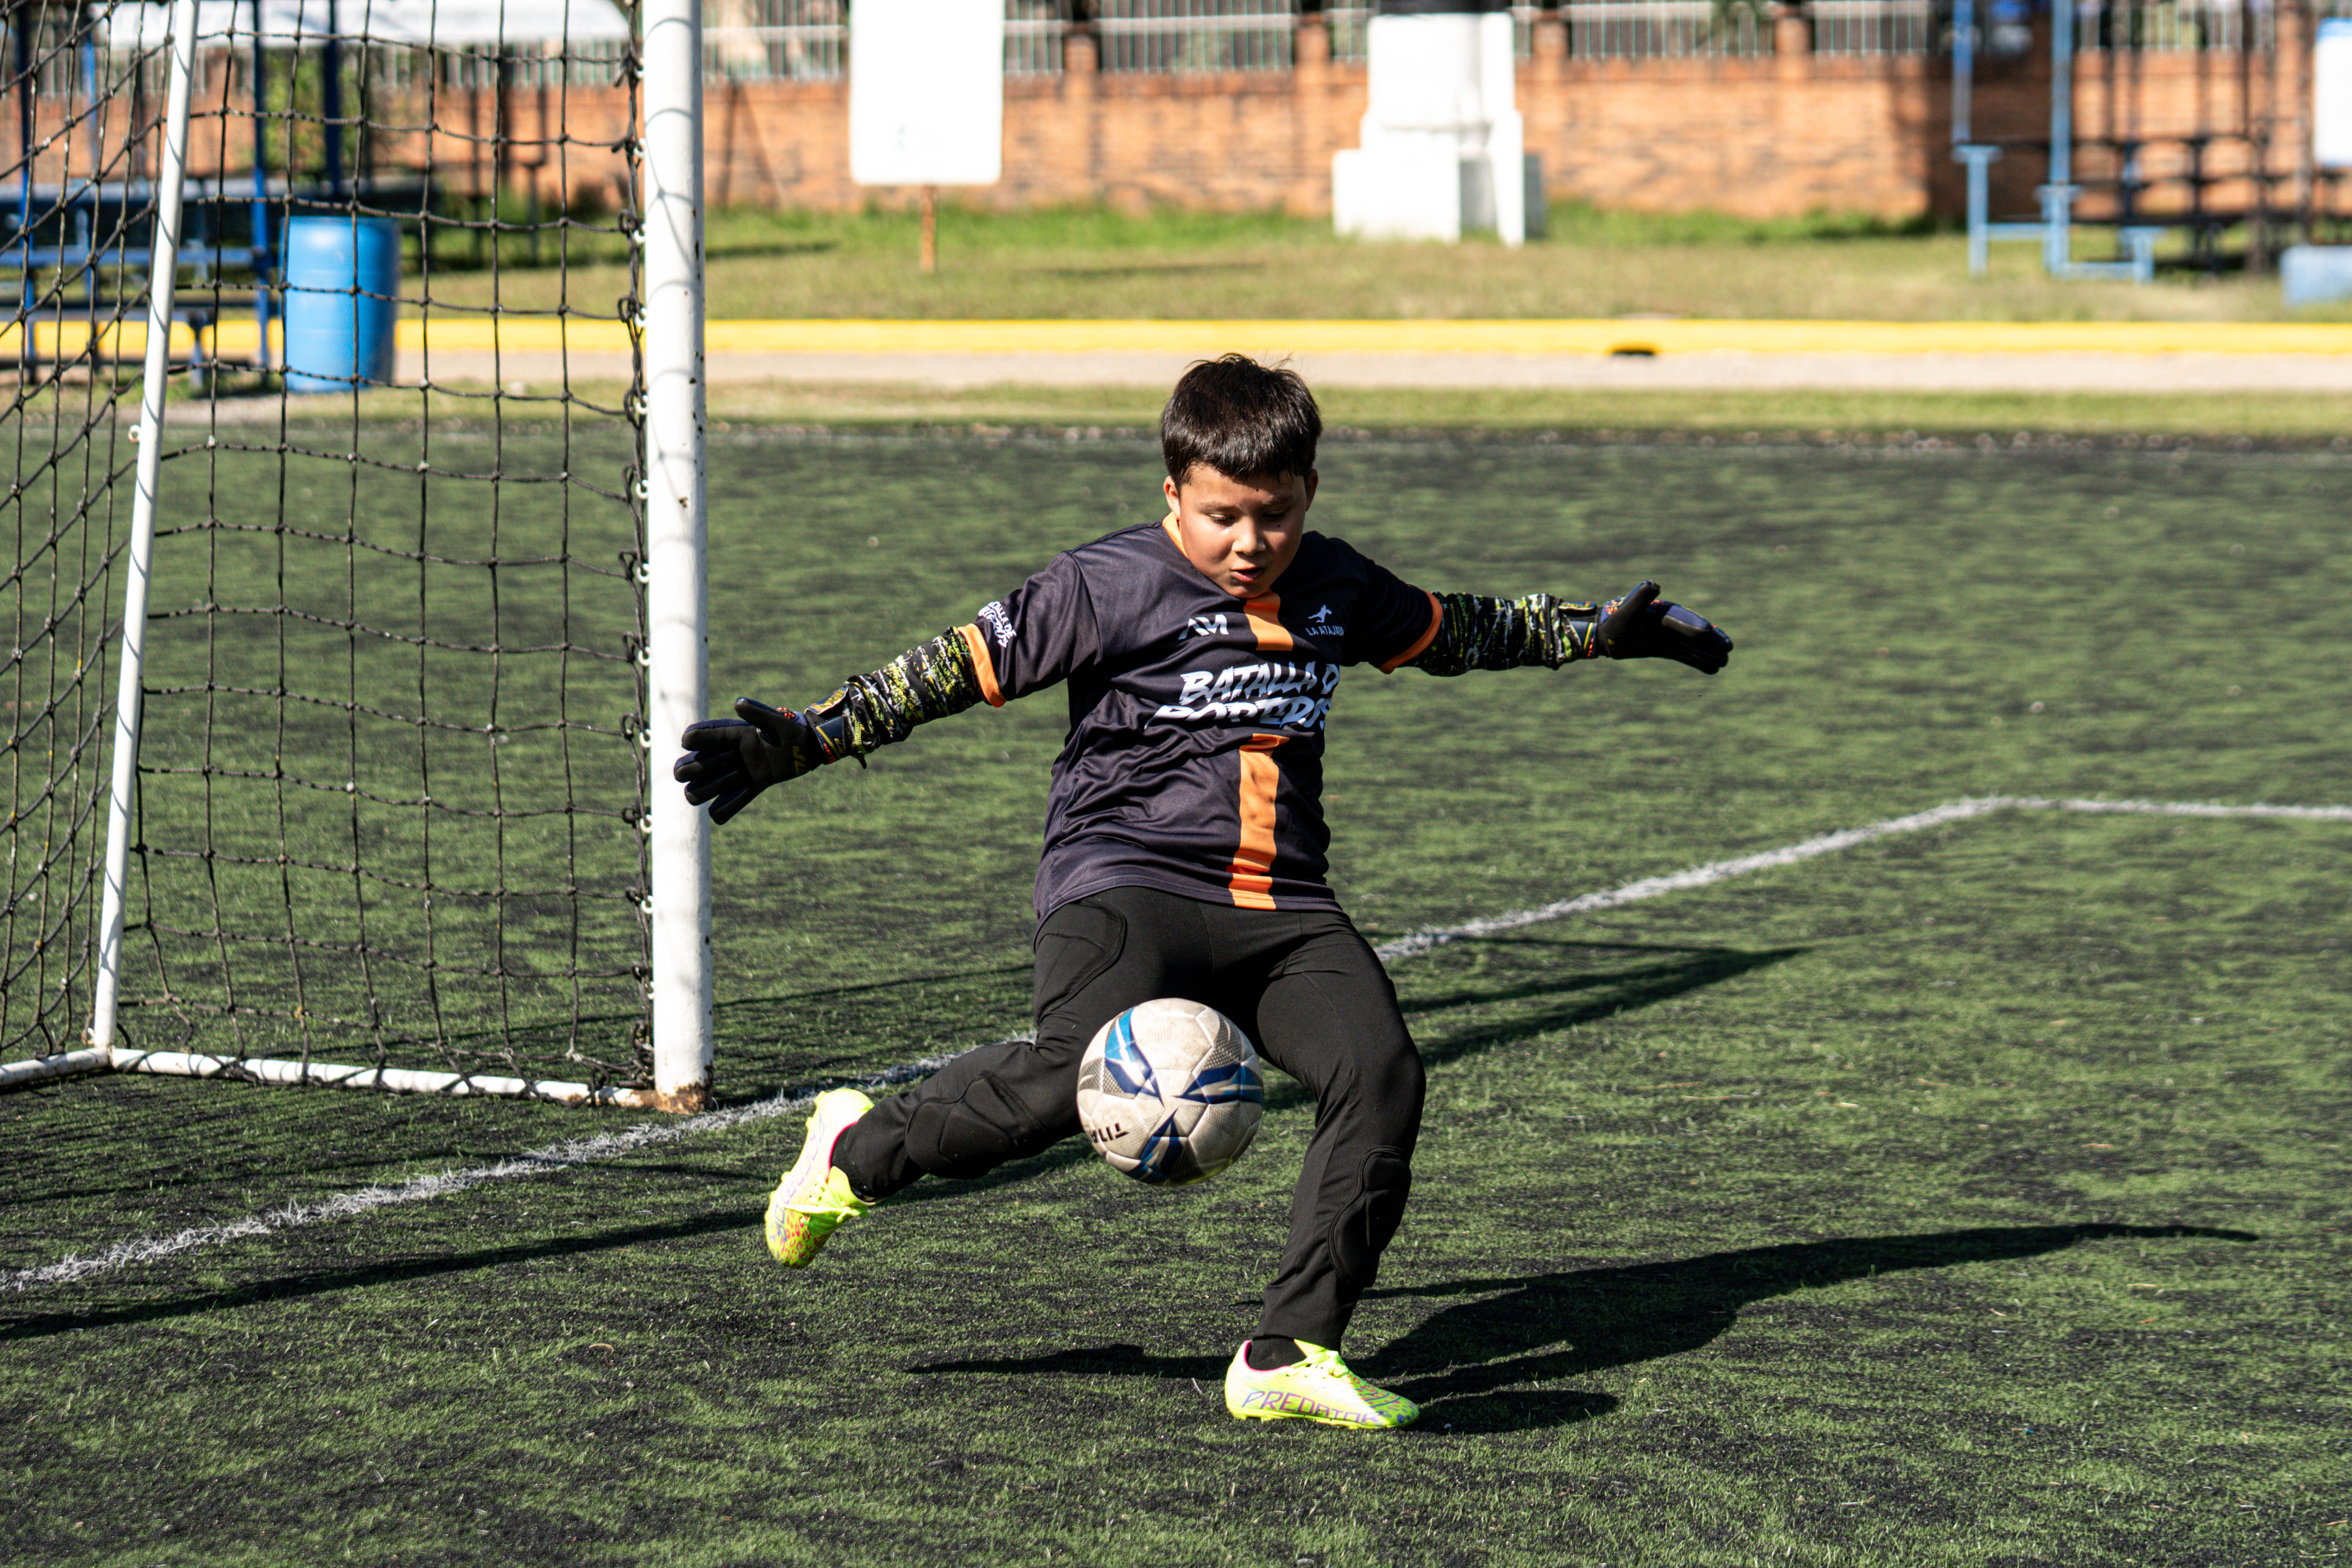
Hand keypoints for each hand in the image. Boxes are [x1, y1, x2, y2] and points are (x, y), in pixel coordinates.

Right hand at [673, 698, 830, 823]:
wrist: (809, 747)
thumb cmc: (793, 729)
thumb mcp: (777, 721)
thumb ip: (758, 713)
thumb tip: (738, 703)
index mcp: (735, 733)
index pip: (708, 735)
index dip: (696, 738)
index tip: (687, 741)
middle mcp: (732, 753)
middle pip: (700, 763)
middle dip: (690, 768)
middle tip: (682, 773)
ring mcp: (740, 771)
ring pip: (709, 785)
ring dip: (704, 789)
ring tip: (697, 794)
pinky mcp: (753, 785)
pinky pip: (734, 801)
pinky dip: (725, 809)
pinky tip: (716, 814)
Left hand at [1597, 580, 1732, 673]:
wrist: (1606, 635)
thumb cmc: (1614, 622)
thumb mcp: (1625, 611)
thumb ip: (1639, 599)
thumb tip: (1654, 584)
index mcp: (1662, 613)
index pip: (1681, 620)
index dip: (1693, 626)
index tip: (1707, 632)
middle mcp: (1669, 625)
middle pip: (1693, 633)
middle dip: (1710, 640)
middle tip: (1728, 647)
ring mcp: (1668, 637)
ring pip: (1692, 646)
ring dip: (1708, 653)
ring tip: (1725, 661)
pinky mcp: (1666, 648)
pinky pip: (1685, 655)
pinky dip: (1698, 661)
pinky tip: (1712, 669)